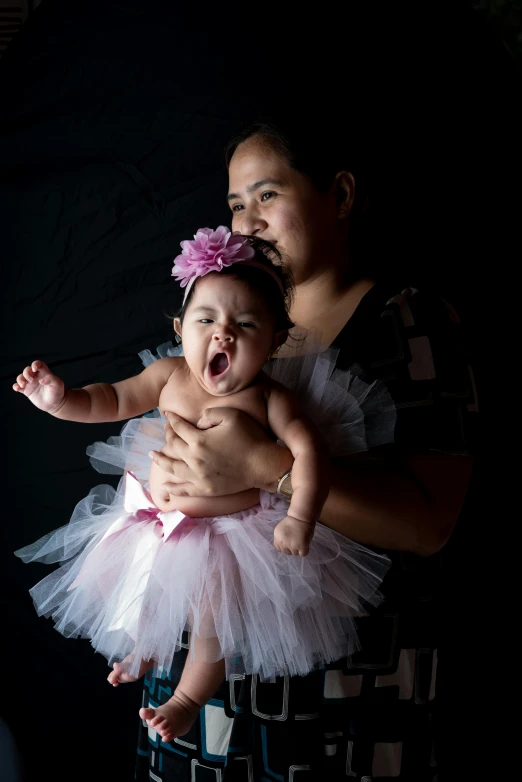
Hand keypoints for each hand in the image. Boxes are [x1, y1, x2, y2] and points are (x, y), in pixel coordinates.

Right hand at [13, 360, 65, 412]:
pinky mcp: (26, 390)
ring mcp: (30, 383)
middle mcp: (36, 376)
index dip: (35, 364)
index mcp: (44, 372)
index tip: (35, 369)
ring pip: (21, 377)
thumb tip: (41, 380)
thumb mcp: (58, 384)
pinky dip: (16, 386)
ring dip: (20, 379)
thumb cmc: (58, 392)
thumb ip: (51, 379)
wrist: (55, 403)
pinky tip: (17, 388)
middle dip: (26, 373)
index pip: (38, 364)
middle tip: (31, 380)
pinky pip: (18, 386)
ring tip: (23, 385)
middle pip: (27, 370)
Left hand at [149, 408, 292, 496]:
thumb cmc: (250, 437)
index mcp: (199, 440)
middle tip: (165, 429)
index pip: (179, 427)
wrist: (263, 465)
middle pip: (173, 446)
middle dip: (167, 435)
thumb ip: (209, 414)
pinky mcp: (206, 489)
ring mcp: (199, 477)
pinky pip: (184, 490)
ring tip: (153, 455)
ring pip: (173, 468)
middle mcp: (194, 459)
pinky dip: (173, 488)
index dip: (172, 420)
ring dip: (160, 461)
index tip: (167, 414)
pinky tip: (165, 487)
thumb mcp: (231, 415)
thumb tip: (197, 424)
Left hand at [273, 515, 314, 556]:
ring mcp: (293, 546)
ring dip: (298, 549)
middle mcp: (283, 544)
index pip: (279, 548)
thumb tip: (284, 544)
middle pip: (287, 552)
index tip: (288, 542)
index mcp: (277, 539)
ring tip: (301, 541)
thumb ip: (280, 538)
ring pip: (295, 553)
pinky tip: (305, 545)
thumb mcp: (280, 529)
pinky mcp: (302, 547)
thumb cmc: (291, 521)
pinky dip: (304, 550)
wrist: (301, 517)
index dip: (284, 546)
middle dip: (291, 548)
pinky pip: (303, 554)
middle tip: (295, 541)